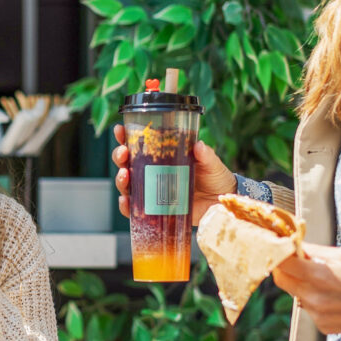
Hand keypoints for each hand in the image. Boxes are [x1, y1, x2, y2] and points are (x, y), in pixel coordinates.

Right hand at [112, 124, 235, 221]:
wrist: (221, 201)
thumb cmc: (214, 177)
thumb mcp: (211, 163)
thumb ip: (205, 155)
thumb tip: (199, 145)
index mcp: (162, 157)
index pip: (138, 144)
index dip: (125, 137)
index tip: (119, 130)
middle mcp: (152, 173)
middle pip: (126, 163)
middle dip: (119, 157)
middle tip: (123, 153)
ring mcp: (151, 191)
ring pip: (127, 185)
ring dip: (121, 180)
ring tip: (124, 176)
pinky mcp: (154, 209)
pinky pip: (134, 209)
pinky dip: (126, 206)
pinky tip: (126, 201)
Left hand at [272, 243, 340, 335]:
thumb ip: (314, 252)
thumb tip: (293, 245)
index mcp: (320, 276)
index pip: (282, 264)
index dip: (277, 255)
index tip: (278, 250)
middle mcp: (315, 297)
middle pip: (282, 281)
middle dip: (285, 270)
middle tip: (295, 264)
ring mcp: (318, 314)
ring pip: (296, 296)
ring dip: (302, 287)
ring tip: (325, 284)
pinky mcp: (323, 326)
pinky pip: (309, 310)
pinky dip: (314, 302)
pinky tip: (333, 299)